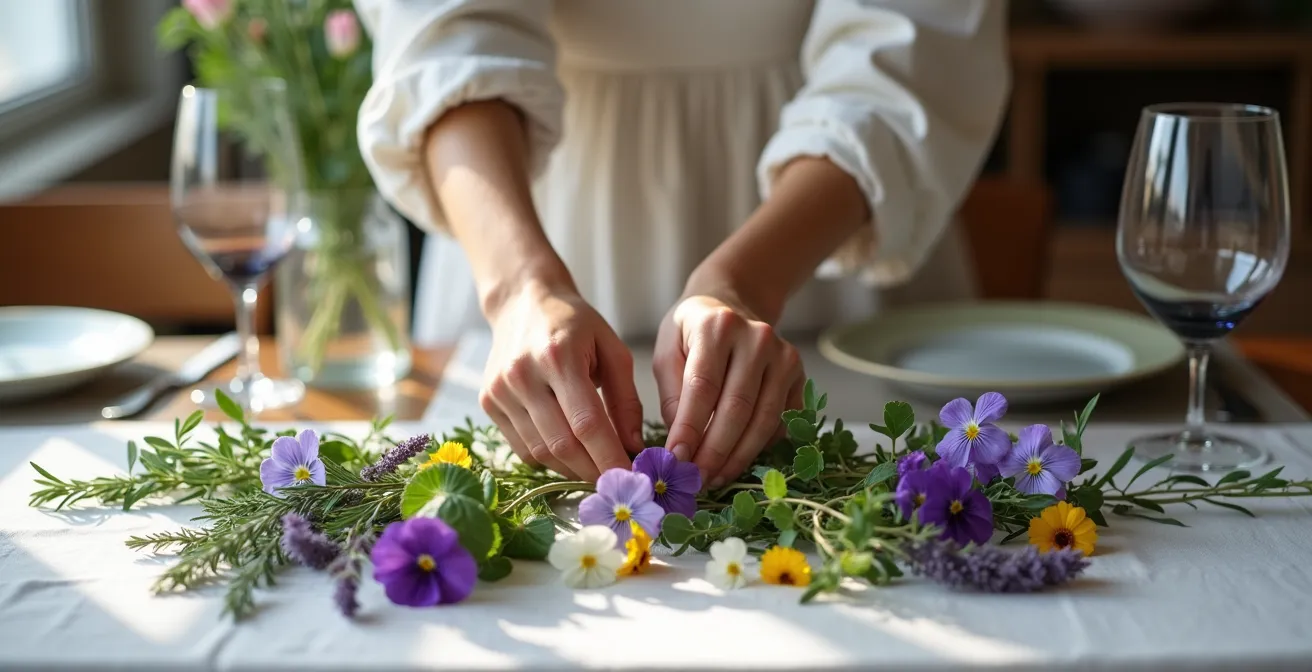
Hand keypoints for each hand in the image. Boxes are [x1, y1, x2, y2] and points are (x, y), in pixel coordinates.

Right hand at [479, 281, 643, 480]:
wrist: (522, 302)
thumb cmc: (574, 324)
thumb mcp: (612, 349)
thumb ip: (626, 399)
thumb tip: (633, 445)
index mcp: (559, 356)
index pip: (587, 423)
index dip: (609, 457)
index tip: (631, 477)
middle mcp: (523, 375)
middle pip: (561, 444)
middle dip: (593, 470)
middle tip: (616, 482)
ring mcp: (500, 391)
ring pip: (540, 452)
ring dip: (572, 470)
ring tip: (595, 470)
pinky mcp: (488, 402)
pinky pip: (521, 447)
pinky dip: (548, 459)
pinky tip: (568, 455)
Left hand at [654, 292, 804, 488]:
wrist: (732, 306)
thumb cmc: (692, 333)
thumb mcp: (667, 351)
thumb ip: (671, 394)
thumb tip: (682, 444)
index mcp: (717, 326)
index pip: (703, 386)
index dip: (691, 427)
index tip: (676, 459)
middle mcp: (757, 337)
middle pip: (737, 407)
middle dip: (715, 451)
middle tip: (696, 479)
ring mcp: (784, 355)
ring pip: (764, 419)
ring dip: (738, 456)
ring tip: (715, 478)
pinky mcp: (799, 374)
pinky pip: (782, 421)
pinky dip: (760, 447)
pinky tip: (737, 461)